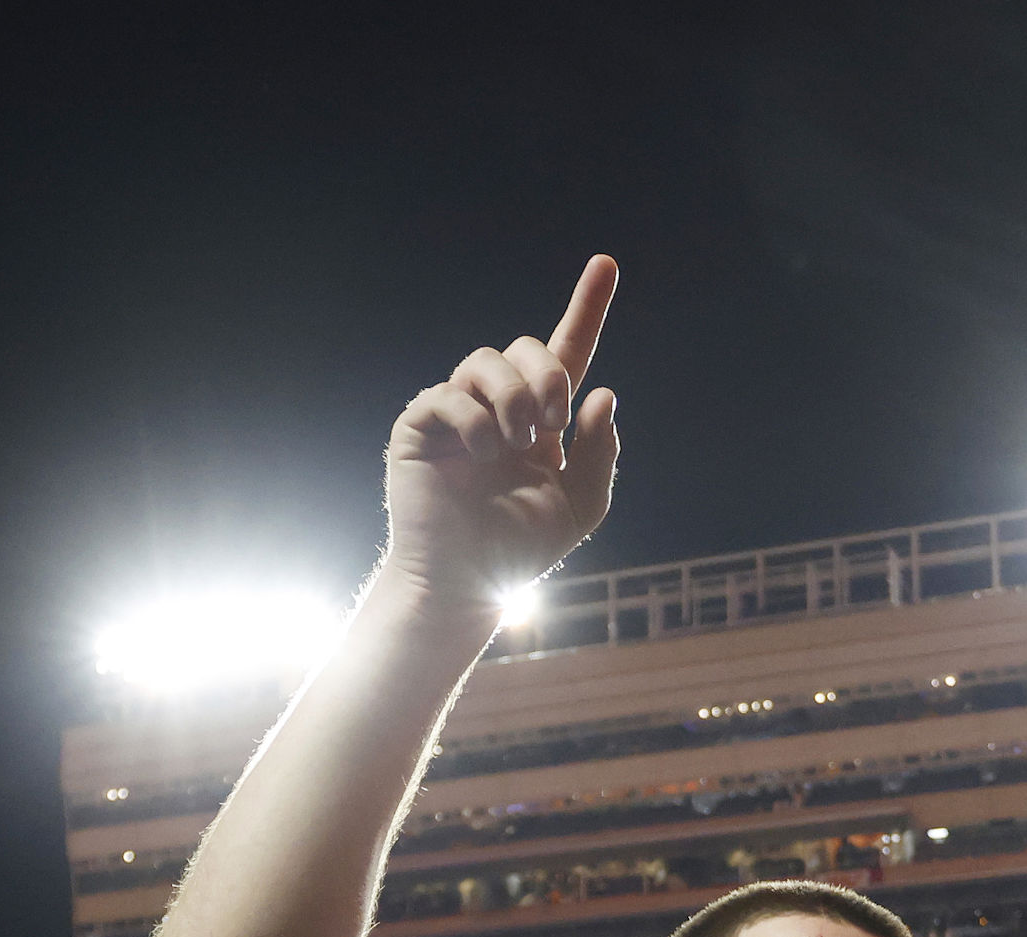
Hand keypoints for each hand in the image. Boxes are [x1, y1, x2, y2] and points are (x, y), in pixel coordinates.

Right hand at [380, 256, 621, 619]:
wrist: (467, 583)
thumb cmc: (519, 548)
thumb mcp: (582, 506)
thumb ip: (601, 453)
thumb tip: (603, 393)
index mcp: (540, 420)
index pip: (567, 353)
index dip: (587, 309)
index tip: (608, 264)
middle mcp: (497, 407)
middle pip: (526, 347)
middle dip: (549, 375)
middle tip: (554, 423)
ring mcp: (456, 413)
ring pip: (485, 360)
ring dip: (514, 397)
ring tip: (518, 443)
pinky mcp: (419, 427)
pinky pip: (447, 395)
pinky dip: (474, 421)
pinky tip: (483, 454)